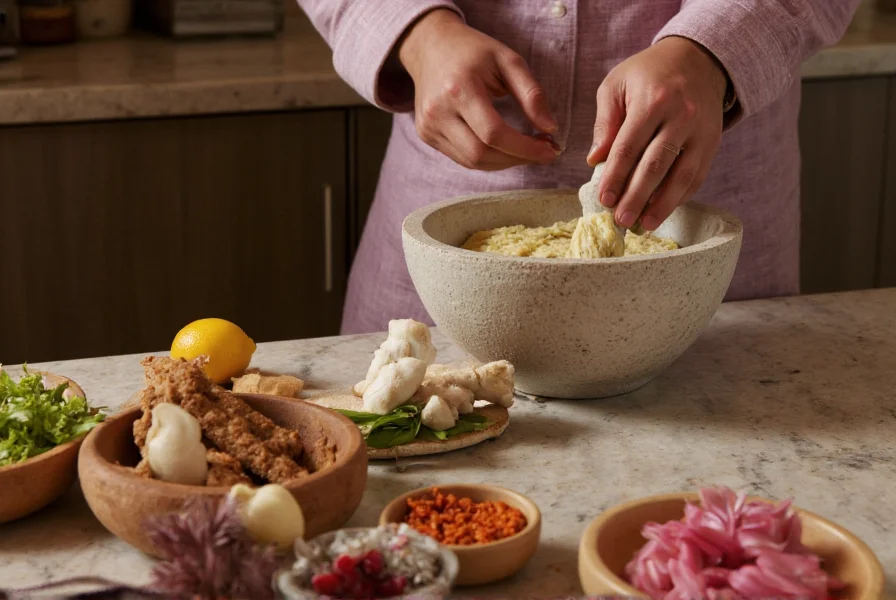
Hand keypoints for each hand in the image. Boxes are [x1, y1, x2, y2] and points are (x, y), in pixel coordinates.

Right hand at [399, 9, 559, 170]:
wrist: (430, 46)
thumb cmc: (473, 51)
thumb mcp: (508, 61)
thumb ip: (531, 94)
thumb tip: (550, 128)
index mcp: (459, 88)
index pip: (494, 133)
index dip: (525, 148)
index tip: (550, 151)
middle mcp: (438, 111)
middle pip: (481, 154)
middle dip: (517, 159)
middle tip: (542, 152)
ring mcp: (428, 126)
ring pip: (472, 162)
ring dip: (504, 162)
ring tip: (526, 150)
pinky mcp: (426, 135)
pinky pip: (462, 158)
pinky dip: (488, 159)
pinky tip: (504, 148)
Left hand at [587, 36, 727, 230]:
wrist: (698, 59)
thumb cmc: (648, 74)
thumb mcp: (617, 84)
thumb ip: (605, 122)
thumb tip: (595, 160)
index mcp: (653, 100)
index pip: (629, 146)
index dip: (615, 176)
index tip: (604, 199)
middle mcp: (681, 115)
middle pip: (656, 165)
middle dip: (636, 196)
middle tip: (620, 220)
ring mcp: (701, 131)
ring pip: (682, 175)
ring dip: (663, 205)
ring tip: (645, 224)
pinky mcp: (713, 142)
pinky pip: (698, 175)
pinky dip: (681, 196)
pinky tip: (664, 210)